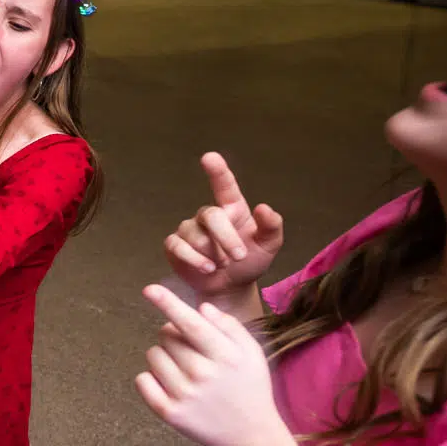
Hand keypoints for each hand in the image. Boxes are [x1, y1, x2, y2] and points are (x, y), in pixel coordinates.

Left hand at [135, 284, 287, 445]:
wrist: (248, 435)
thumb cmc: (249, 387)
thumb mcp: (251, 353)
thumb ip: (228, 327)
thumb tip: (201, 308)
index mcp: (225, 355)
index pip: (190, 323)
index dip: (168, 303)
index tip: (150, 289)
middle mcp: (202, 374)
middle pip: (166, 335)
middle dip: (174, 335)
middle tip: (193, 352)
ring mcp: (184, 395)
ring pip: (153, 355)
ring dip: (164, 356)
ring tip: (185, 370)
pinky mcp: (168, 413)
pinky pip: (142, 380)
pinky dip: (150, 377)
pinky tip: (170, 383)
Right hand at [163, 152, 283, 303]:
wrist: (230, 288)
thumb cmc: (250, 262)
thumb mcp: (269, 246)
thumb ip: (272, 226)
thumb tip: (263, 207)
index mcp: (232, 209)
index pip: (224, 185)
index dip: (217, 170)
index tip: (209, 157)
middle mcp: (209, 215)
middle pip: (211, 215)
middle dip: (226, 238)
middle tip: (239, 257)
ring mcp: (189, 229)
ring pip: (195, 235)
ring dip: (212, 254)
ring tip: (222, 266)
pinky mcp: (174, 245)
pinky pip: (178, 246)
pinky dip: (193, 259)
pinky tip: (206, 269)